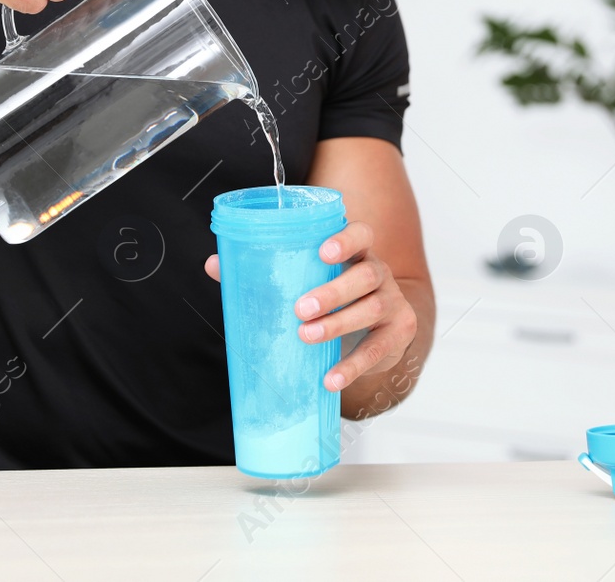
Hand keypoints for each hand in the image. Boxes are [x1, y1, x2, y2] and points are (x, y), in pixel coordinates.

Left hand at [202, 221, 418, 392]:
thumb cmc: (333, 295)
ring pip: (373, 308)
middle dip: (333, 291)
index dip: (345, 240)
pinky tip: (331, 379)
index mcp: (356, 253)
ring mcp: (393, 302)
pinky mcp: (399, 332)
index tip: (323, 252)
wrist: (381, 326)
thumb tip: (214, 264)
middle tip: (300, 309)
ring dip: (339, 325)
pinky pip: (378, 349)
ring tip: (307, 337)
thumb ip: (265, 271)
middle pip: (365, 275)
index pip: (361, 234)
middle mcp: (379, 272)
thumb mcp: (308, 279)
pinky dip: (354, 366)